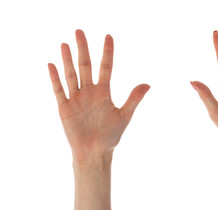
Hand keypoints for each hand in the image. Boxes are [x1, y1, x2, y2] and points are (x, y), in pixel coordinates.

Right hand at [48, 30, 149, 161]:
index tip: (108, 36)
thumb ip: (133, 99)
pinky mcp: (65, 108)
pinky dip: (55, 79)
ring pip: (71, 75)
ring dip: (68, 60)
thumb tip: (148, 84)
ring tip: (65, 44)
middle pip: (85, 66)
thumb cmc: (110, 136)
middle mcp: (89, 92)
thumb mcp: (124, 116)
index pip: (106, 67)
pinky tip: (52, 65)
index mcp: (104, 92)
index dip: (107, 52)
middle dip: (83, 49)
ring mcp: (76, 99)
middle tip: (79, 31)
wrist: (94, 152)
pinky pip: (59, 90)